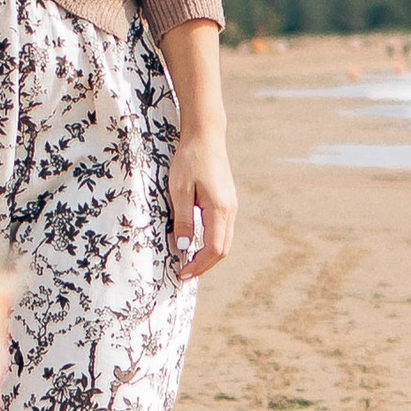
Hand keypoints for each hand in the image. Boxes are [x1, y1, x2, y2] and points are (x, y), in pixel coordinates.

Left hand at [167, 123, 235, 280]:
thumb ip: (183, 219)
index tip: (181, 274)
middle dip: (204, 266)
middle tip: (184, 274)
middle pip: (222, 250)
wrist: (206, 137)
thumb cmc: (189, 160)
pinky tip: (197, 243)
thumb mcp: (179, 190)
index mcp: (219, 210)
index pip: (213, 249)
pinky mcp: (228, 201)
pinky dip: (212, 243)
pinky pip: (223, 230)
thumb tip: (183, 247)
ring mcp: (231, 206)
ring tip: (189, 263)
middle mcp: (230, 211)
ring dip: (208, 255)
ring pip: (224, 241)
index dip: (198, 265)